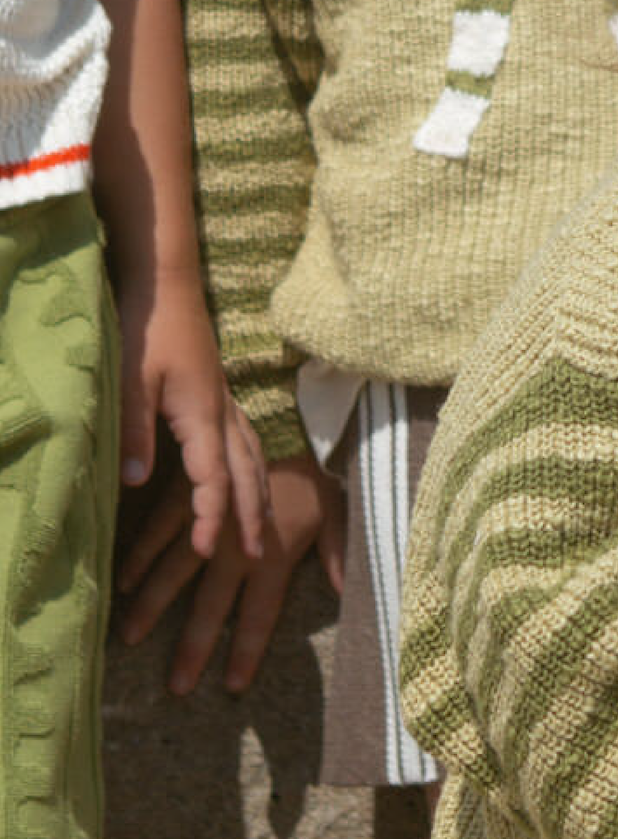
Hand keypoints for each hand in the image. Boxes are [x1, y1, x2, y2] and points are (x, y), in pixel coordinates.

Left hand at [116, 266, 266, 559]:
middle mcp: (222, 413)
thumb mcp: (132, 380)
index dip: (211, 518)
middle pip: (245, 475)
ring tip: (264, 524)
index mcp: (202, 415)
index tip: (207, 552)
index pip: (212, 479)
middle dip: (250, 516)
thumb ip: (135, 431)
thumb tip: (136, 482)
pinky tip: (254, 472)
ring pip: (254, 457)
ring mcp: (226, 401)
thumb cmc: (146, 328)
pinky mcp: (220, 392)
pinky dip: (256, 466)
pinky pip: (249, 440)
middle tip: (258, 554)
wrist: (167, 284)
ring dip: (259, 494)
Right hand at [117, 453, 344, 693]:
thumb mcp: (337, 513)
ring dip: (151, 607)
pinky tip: (122, 582)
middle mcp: (236, 550)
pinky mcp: (184, 497)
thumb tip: (346, 591)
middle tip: (175, 686)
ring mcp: (207, 524)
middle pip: (210, 609)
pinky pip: (157, 533)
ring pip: (174, 574)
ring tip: (129, 637)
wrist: (285, 421)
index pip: (258, 617)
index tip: (231, 686)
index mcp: (274, 558)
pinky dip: (139, 557)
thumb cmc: (315, 470)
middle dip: (193, 649)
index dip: (245, 654)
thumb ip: (335, 554)